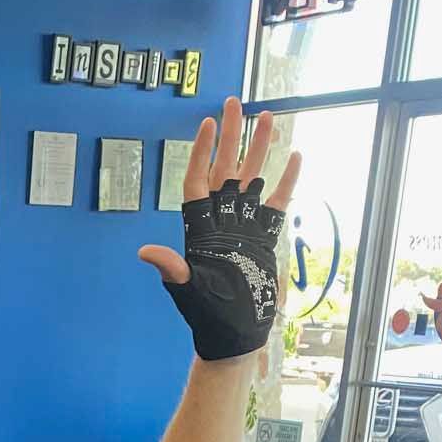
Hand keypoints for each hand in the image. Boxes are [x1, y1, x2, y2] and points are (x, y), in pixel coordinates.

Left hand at [138, 96, 301, 360]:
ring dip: (260, 148)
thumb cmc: (208, 319)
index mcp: (199, 231)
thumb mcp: (189, 292)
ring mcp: (244, 228)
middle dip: (231, 137)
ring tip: (269, 116)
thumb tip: (146, 253)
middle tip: (235, 102)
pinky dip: (286, 181)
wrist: (234, 338)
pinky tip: (294, 156)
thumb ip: (172, 270)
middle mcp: (221, 222)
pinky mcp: (265, 239)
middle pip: (225, 170)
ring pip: (252, 179)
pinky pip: (277, 204)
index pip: (197, 182)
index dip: (201, 153)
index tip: (206, 124)